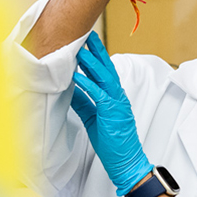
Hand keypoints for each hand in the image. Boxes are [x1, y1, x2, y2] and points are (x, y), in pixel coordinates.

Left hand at [70, 31, 153, 194]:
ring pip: (104, 77)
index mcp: (115, 97)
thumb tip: (70, 90)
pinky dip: (87, 84)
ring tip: (79, 49)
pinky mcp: (112, 113)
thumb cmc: (112, 142)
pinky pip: (99, 95)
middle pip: (106, 68)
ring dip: (91, 62)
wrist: (126, 161)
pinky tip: (77, 76)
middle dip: (96, 51)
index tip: (88, 42)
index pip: (105, 71)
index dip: (97, 56)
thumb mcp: (94, 119)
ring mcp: (117, 104)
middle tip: (85, 35)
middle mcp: (118, 96)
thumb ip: (84, 103)